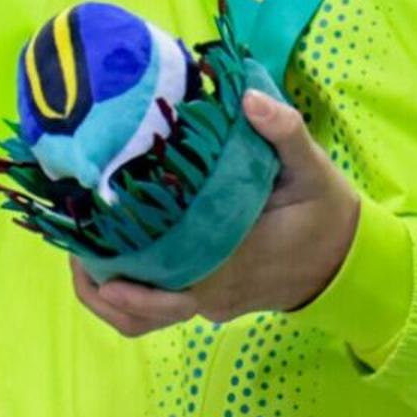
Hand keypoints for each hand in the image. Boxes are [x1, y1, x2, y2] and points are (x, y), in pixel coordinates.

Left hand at [65, 90, 363, 336]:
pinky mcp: (206, 304)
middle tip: (71, 234)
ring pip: (140, 319)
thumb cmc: (324, 214)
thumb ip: (284, 132)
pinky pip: (157, 315)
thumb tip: (248, 98)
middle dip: (96, 277)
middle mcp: (210, 291)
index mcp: (230, 258)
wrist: (345, 262)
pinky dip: (129, 301)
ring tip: (79, 256)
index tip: (87, 224)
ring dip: (105, 295)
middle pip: (135, 307)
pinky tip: (111, 268)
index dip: (116, 257)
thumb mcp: (313, 169)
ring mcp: (207, 303)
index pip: (160, 270)